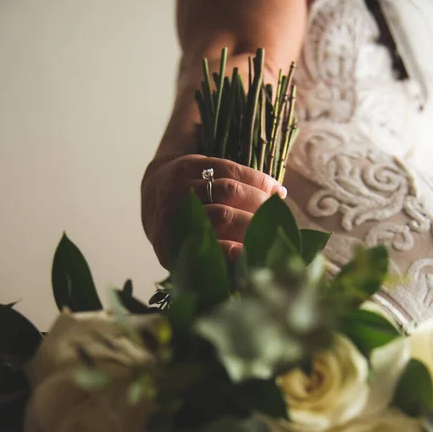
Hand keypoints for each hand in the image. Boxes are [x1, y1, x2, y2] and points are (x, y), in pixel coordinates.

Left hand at [141, 154, 286, 267]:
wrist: (155, 193)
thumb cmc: (182, 233)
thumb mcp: (189, 254)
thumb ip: (214, 262)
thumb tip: (249, 267)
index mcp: (168, 244)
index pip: (200, 246)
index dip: (226, 251)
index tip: (248, 254)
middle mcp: (169, 213)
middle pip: (220, 216)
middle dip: (252, 224)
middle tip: (275, 231)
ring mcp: (178, 185)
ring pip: (229, 190)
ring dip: (259, 200)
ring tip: (277, 210)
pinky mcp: (189, 164)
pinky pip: (230, 169)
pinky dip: (257, 180)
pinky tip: (275, 191)